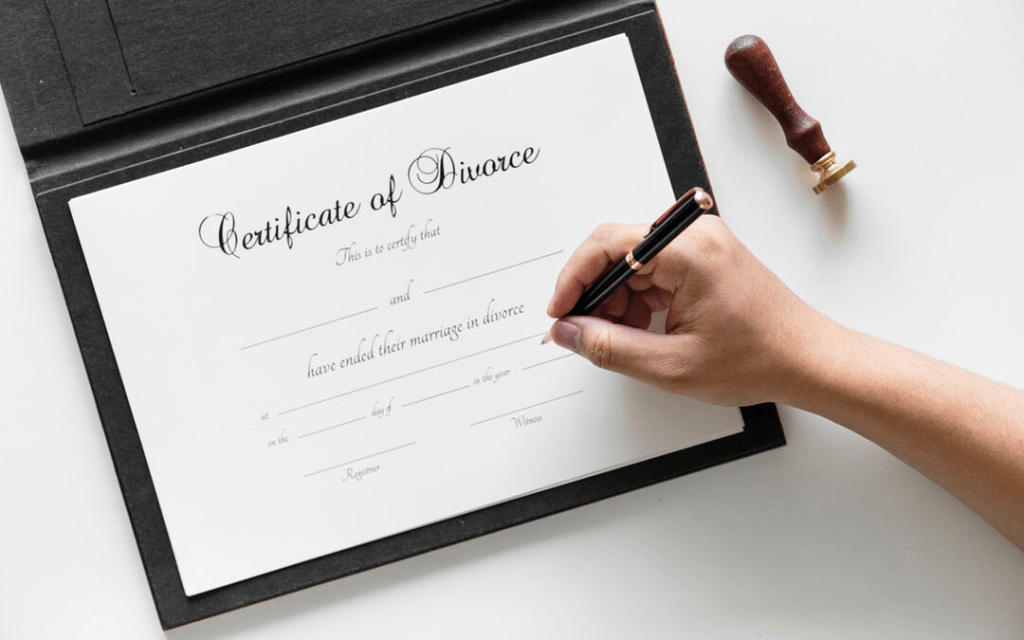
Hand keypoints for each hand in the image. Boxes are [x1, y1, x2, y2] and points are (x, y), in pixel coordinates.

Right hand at [546, 215, 834, 405]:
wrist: (808, 361)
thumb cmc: (759, 358)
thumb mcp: (670, 364)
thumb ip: (608, 347)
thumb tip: (568, 332)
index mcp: (688, 250)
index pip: (607, 245)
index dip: (573, 280)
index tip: (559, 311)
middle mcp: (695, 236)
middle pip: (618, 253)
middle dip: (596, 296)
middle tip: (585, 334)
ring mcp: (702, 245)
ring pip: (634, 266)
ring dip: (618, 303)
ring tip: (623, 342)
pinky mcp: (705, 260)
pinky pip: (655, 272)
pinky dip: (640, 303)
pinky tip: (644, 332)